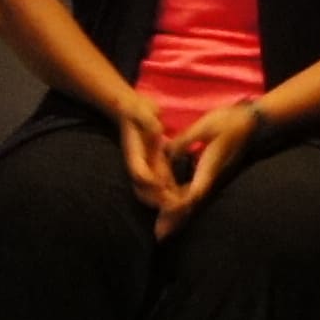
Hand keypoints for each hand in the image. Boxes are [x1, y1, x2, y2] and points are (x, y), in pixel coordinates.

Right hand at [107, 90, 176, 208]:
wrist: (133, 113)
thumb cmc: (136, 111)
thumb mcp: (141, 111)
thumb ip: (147, 120)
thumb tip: (156, 128)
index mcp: (134, 153)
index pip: (138, 172)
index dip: (149, 180)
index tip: (161, 185)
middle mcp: (139, 165)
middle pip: (143, 189)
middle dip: (157, 200)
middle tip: (175, 206)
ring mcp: (148, 168)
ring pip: (153, 192)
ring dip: (166, 202)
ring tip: (183, 208)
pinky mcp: (157, 167)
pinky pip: (164, 185)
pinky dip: (173, 194)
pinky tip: (187, 199)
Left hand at [157, 98, 256, 234]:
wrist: (250, 122)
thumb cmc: (229, 122)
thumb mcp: (205, 127)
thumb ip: (184, 141)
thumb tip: (165, 152)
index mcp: (209, 168)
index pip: (194, 193)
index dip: (180, 205)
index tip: (166, 214)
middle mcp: (209, 177)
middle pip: (192, 204)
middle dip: (175, 220)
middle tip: (160, 236)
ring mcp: (210, 176)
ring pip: (192, 200)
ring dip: (178, 215)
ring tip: (163, 229)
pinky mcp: (209, 172)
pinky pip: (193, 191)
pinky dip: (181, 201)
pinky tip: (172, 204)